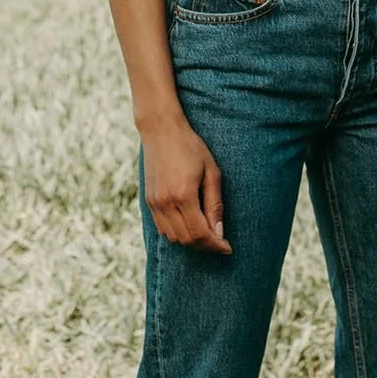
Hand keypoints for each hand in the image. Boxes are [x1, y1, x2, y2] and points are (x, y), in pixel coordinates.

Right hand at [141, 116, 230, 254]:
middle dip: (205, 246)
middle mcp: (165, 203)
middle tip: (219, 242)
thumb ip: (215, 204)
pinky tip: (189, 225)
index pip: (200, 233)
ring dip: (191, 241)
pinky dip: (177, 233)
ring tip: (206, 234)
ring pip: (173, 238)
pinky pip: (162, 229)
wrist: (161, 130)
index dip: (215, 245)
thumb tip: (219, 232)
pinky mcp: (149, 201)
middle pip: (187, 240)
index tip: (227, 248)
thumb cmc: (190, 147)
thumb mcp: (211, 172)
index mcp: (183, 195)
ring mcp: (154, 203)